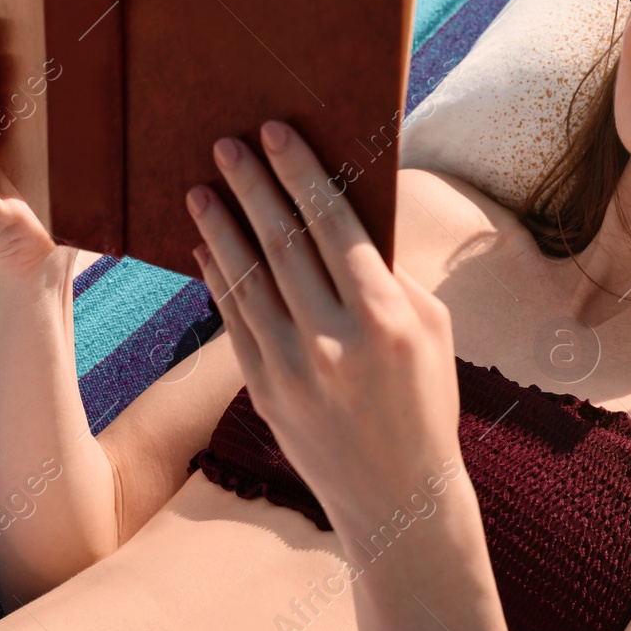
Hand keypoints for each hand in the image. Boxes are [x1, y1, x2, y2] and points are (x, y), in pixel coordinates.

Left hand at [185, 119, 462, 534]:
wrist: (399, 497)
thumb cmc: (425, 399)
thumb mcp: (431, 329)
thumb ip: (389, 274)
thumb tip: (341, 215)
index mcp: (386, 318)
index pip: (334, 225)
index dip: (301, 173)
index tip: (276, 133)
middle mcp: (335, 342)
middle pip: (283, 243)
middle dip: (252, 186)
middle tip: (226, 144)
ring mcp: (294, 370)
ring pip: (247, 280)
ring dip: (220, 227)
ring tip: (199, 188)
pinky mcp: (265, 394)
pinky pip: (233, 322)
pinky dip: (217, 280)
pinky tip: (204, 248)